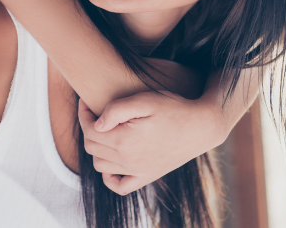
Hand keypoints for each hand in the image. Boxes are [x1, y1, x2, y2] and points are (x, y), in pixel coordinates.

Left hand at [78, 91, 225, 195]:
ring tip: (104, 131)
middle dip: (88, 128)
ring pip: (100, 165)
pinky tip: (112, 162)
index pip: (89, 131)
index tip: (86, 102)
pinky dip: (109, 177)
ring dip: (96, 148)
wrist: (201, 126)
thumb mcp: (145, 99)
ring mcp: (137, 171)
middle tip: (94, 113)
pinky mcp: (147, 176)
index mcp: (124, 140)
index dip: (83, 114)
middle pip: (91, 147)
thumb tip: (97, 124)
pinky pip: (119, 186)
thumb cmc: (174, 108)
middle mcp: (128, 160)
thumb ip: (116, 109)